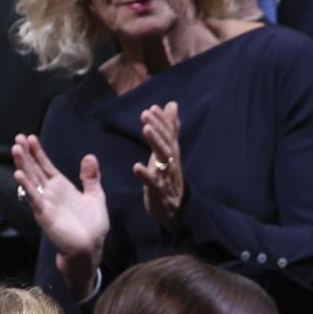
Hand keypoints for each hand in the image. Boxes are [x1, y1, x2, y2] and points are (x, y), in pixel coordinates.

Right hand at [12, 134, 108, 294]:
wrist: (91, 247)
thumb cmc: (92, 225)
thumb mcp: (95, 196)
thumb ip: (90, 178)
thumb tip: (89, 156)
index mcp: (61, 187)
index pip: (46, 166)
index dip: (38, 153)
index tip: (30, 137)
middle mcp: (50, 193)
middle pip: (35, 170)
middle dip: (26, 155)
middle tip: (18, 138)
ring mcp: (45, 203)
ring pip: (31, 181)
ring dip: (23, 166)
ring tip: (15, 150)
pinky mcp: (45, 215)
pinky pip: (34, 199)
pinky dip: (27, 187)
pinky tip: (18, 175)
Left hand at [133, 102, 185, 230]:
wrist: (176, 209)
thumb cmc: (169, 177)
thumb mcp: (170, 151)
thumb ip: (171, 128)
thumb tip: (172, 104)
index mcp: (172, 152)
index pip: (169, 133)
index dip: (162, 120)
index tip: (153, 107)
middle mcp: (171, 161)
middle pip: (166, 142)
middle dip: (158, 127)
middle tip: (146, 113)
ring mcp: (166, 176)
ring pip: (163, 157)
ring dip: (155, 143)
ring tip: (146, 129)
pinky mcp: (159, 190)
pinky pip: (153, 182)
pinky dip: (145, 174)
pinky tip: (136, 166)